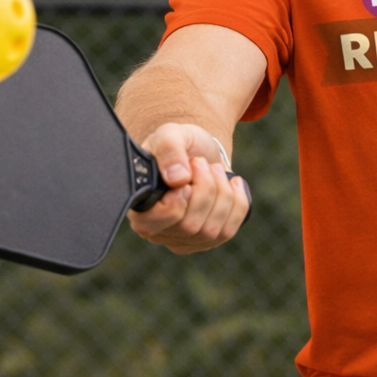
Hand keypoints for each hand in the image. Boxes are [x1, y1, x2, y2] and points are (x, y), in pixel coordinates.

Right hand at [126, 122, 249, 254]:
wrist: (199, 153)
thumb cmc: (179, 146)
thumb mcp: (170, 135)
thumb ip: (169, 149)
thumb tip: (177, 178)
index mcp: (139, 208)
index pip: (151, 224)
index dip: (175, 203)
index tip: (186, 178)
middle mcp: (157, 232)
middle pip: (189, 226)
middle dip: (205, 187)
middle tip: (201, 163)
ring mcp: (183, 240)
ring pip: (212, 230)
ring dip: (221, 192)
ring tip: (213, 170)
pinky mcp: (207, 241)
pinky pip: (229, 230)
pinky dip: (237, 202)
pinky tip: (232, 184)